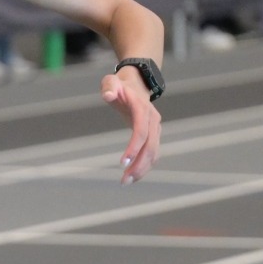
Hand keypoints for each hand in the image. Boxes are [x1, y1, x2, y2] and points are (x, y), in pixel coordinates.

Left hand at [102, 68, 160, 184]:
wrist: (136, 84)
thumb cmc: (120, 85)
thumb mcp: (111, 81)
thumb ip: (109, 87)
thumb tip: (107, 95)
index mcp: (142, 109)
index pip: (141, 132)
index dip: (133, 148)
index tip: (122, 163)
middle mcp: (153, 120)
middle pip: (150, 147)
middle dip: (139, 165)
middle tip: (124, 180)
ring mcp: (156, 129)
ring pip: (154, 153)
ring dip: (142, 169)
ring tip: (126, 181)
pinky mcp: (154, 135)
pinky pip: (152, 153)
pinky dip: (144, 166)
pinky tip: (132, 176)